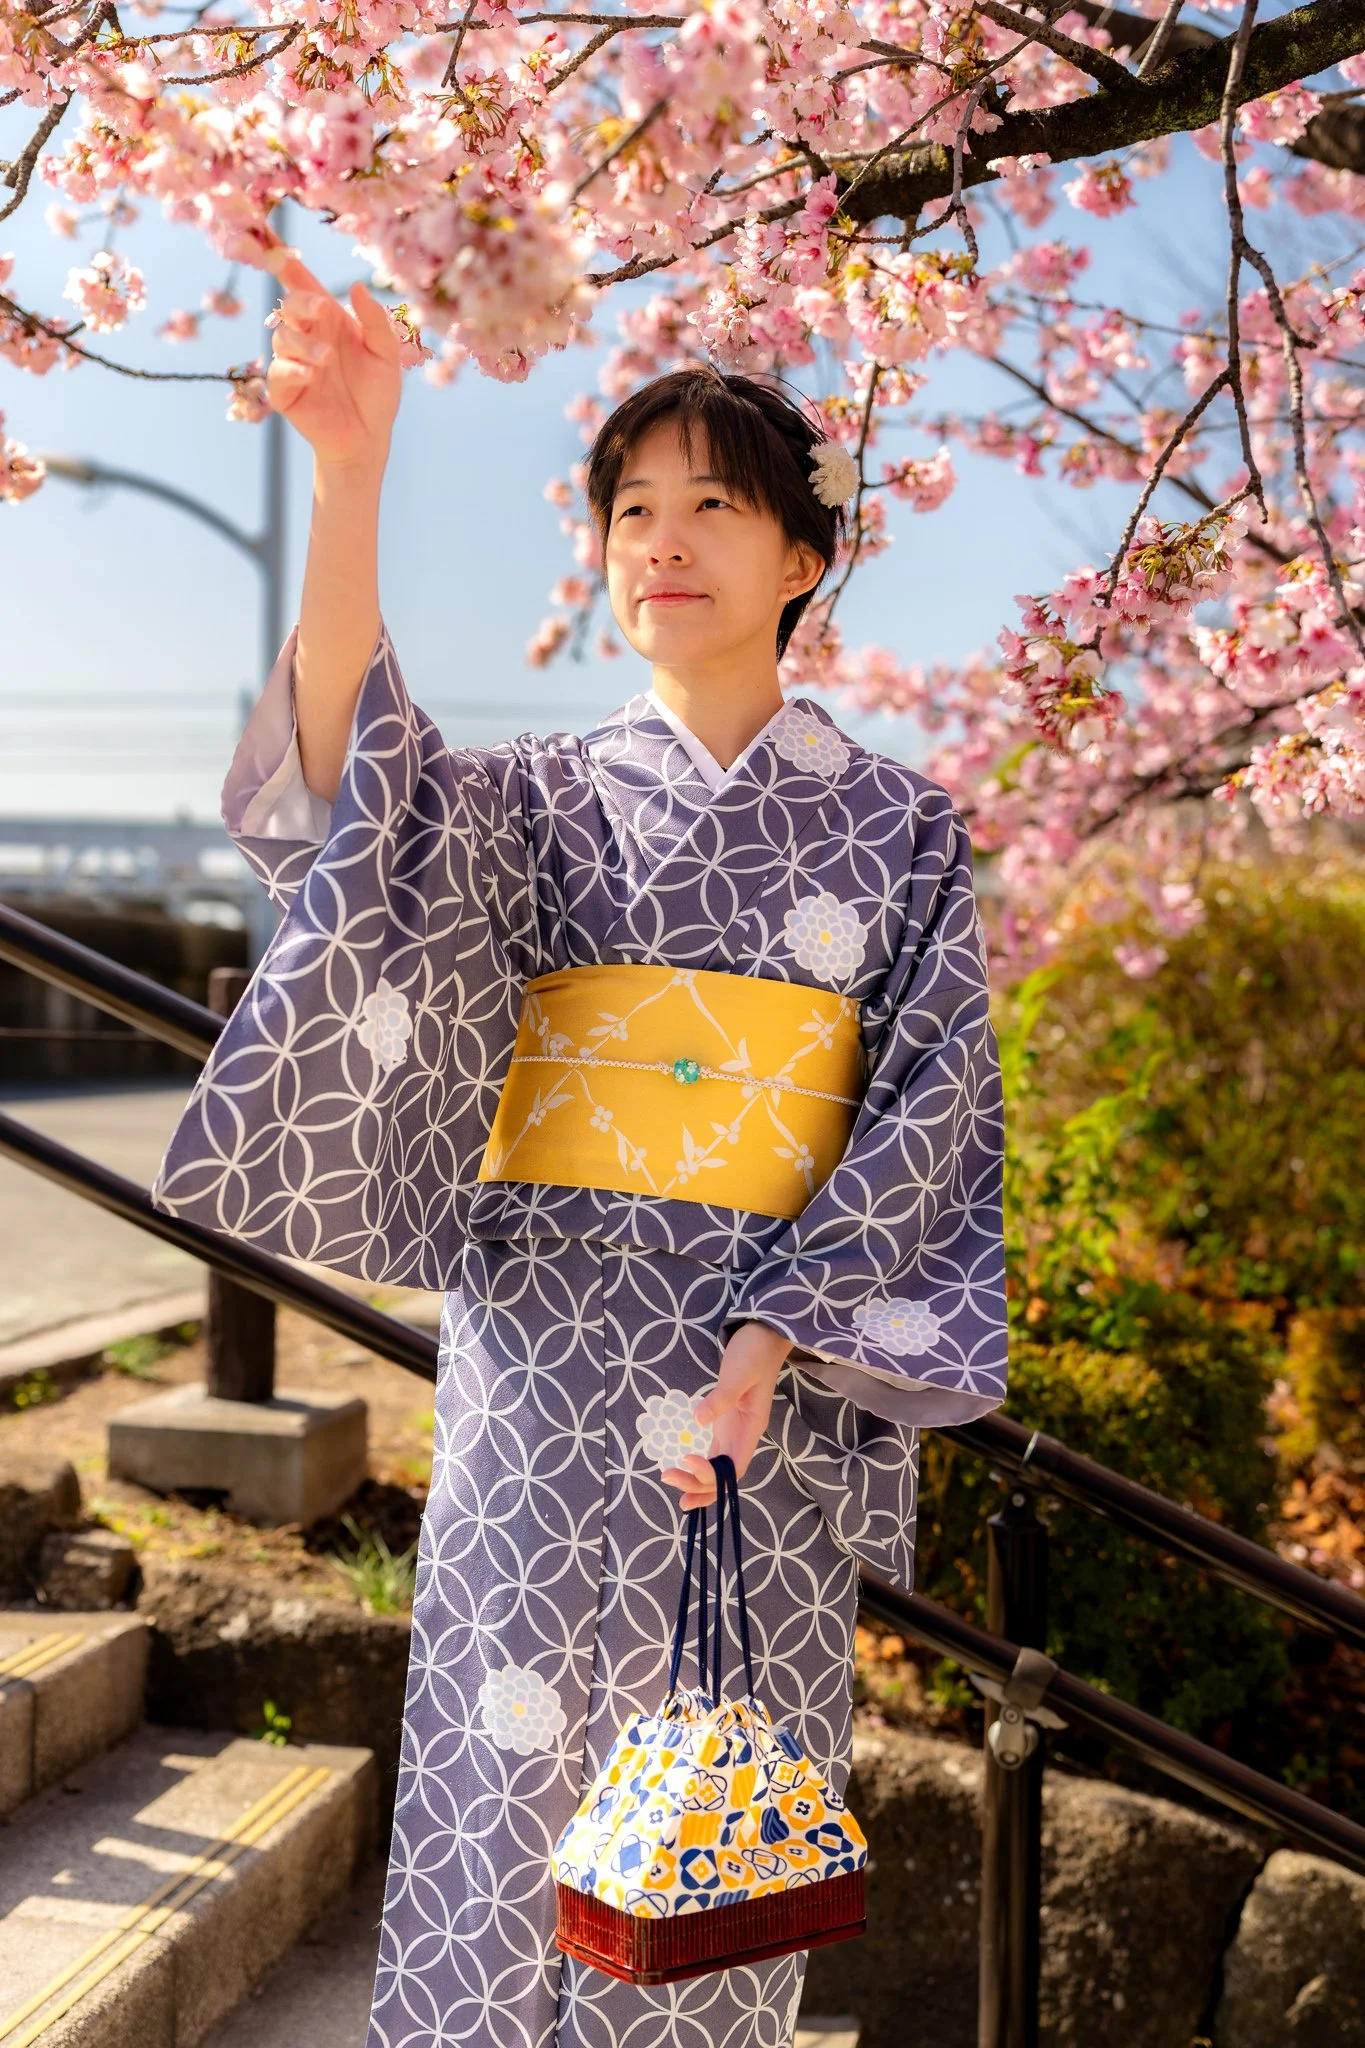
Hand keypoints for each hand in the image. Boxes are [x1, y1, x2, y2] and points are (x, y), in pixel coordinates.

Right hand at [259, 229, 402, 473]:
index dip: (288, 265)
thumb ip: (376, 322)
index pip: (304, 286)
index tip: (277, 243)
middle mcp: (308, 337)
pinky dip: (293, 369)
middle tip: (323, 309)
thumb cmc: (378, 395)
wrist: (369, 438)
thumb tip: (357, 287)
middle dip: (302, 302)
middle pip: (289, 305)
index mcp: (330, 322)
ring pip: (281, 337)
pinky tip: (313, 375)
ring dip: (303, 343)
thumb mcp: (387, 356)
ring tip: (327, 359)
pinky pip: (278, 372)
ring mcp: (293, 363)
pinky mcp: (285, 391)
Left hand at [660, 1321, 792, 1510]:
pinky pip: (712, 1453)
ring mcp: (734, 1430)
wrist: (764, 1336)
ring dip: (695, 1480)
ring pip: (718, 1467)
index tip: (686, 1458)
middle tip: (667, 1477)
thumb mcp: (738, 1373)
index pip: (733, 1467)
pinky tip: (682, 1467)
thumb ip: (721, 1397)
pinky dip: (697, 1465)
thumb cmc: (754, 1352)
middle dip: (697, 1484)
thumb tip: (698, 1420)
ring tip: (669, 1479)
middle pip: (724, 1475)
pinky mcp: (725, 1422)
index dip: (711, 1474)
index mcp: (751, 1428)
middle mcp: (743, 1435)